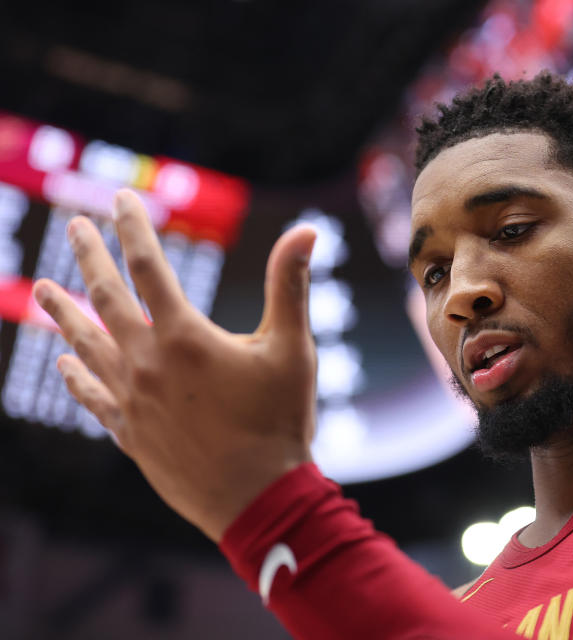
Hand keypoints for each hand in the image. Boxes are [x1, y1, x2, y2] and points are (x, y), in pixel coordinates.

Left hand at [32, 189, 318, 541]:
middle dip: (88, 256)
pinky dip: (76, 376)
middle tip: (74, 226)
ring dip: (64, 313)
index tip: (121, 199)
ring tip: (43, 289)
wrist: (257, 499)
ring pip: (86, 345)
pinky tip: (64, 363)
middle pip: (105, 297)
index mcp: (184, 336)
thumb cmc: (281, 421)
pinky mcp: (129, 433)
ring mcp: (131, 400)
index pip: (148, 265)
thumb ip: (291, 284)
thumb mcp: (292, 347)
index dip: (133, 227)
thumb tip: (307, 228)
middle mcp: (146, 362)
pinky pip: (92, 397)